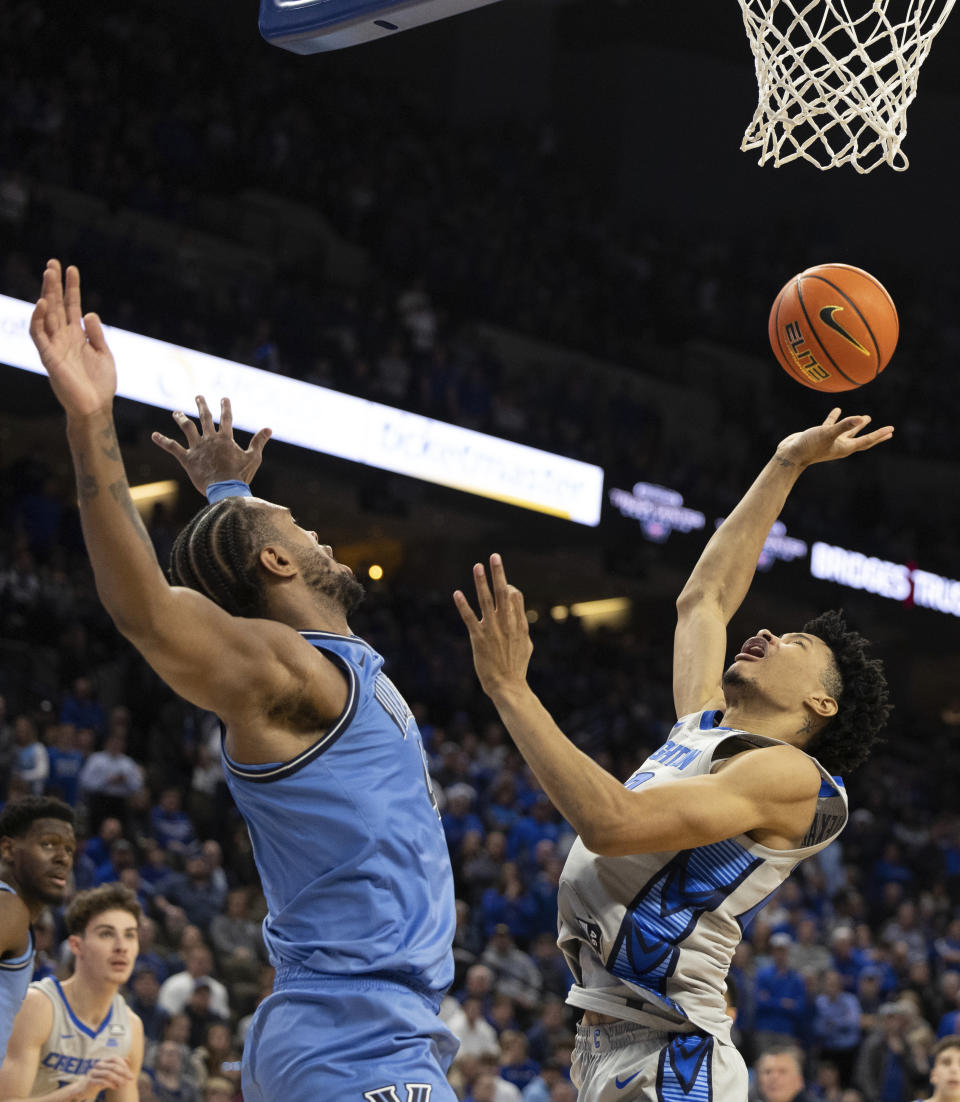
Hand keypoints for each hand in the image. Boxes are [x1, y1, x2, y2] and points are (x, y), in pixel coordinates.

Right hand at [29, 260, 115, 417]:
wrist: (95, 407)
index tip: (72, 268)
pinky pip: (39, 334)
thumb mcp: (104, 354)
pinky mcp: (48, 357)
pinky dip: (38, 318)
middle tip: (53, 263)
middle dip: (55, 284)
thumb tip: (89, 312)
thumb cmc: (100, 385)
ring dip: (47, 294)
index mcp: (77, 337)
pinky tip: (43, 303)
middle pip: (57, 306)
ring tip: (49, 274)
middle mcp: (64, 338)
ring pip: (47, 315)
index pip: (72, 306)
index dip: (72, 288)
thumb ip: (96, 334)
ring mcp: (55, 346)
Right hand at [70, 1056, 133, 1099]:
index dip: (124, 1064)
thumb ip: (117, 1067)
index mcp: (103, 1061)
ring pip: (109, 1074)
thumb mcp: (108, 1073)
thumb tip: (128, 1060)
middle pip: (113, 1066)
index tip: (129, 1072)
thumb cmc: (98, 1080)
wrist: (83, 1090)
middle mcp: (98, 1065)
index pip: (115, 1058)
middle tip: (131, 1078)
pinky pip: (102, 1081)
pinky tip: (115, 1087)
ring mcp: (93, 1072)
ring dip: (118, 1079)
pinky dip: (111, 1084)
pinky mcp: (90, 1081)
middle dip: (124, 1072)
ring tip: (124, 1084)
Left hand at [152, 395, 271, 494]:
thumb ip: (258, 441)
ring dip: (181, 418)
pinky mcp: (187, 459)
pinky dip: (163, 441)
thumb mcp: (253, 458)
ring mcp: (197, 448)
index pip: (226, 418)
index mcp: (225, 439)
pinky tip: (154, 435)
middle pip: (205, 418)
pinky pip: (172, 448)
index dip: (225, 407)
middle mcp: (210, 439)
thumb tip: (269, 428)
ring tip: (176, 412)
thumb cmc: (240, 475)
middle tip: (198, 397)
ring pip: (187, 428)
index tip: (224, 399)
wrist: (225, 489)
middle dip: (202, 406)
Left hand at [454, 554, 532, 700]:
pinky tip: (457, 593)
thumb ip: (522, 627)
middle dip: (499, 573)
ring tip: (477, 566)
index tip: (503, 584)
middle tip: (494, 556)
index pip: (515, 596)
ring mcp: (492, 630)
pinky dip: (463, 605)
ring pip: (486, 600)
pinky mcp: (479, 638)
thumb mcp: (526, 644)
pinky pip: (470, 618)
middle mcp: (507, 623)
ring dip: (481, 582)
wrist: (508, 686)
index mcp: (519, 623)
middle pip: (503, 592)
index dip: (508, 586)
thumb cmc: (516, 667)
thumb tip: (521, 616)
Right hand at [776, 407, 893, 467]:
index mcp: (845, 447)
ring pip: (848, 432)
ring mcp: (831, 441)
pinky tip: (837, 410)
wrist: (790, 454)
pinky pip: (831, 425)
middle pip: (862, 440)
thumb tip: (860, 418)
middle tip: (888, 431)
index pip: (866, 440)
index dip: (879, 434)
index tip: (891, 429)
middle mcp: (840, 445)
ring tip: (866, 417)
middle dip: (875, 435)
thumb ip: (843, 426)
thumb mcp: (827, 434)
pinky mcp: (821, 435)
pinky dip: (835, 418)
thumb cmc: (809, 446)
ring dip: (857, 426)